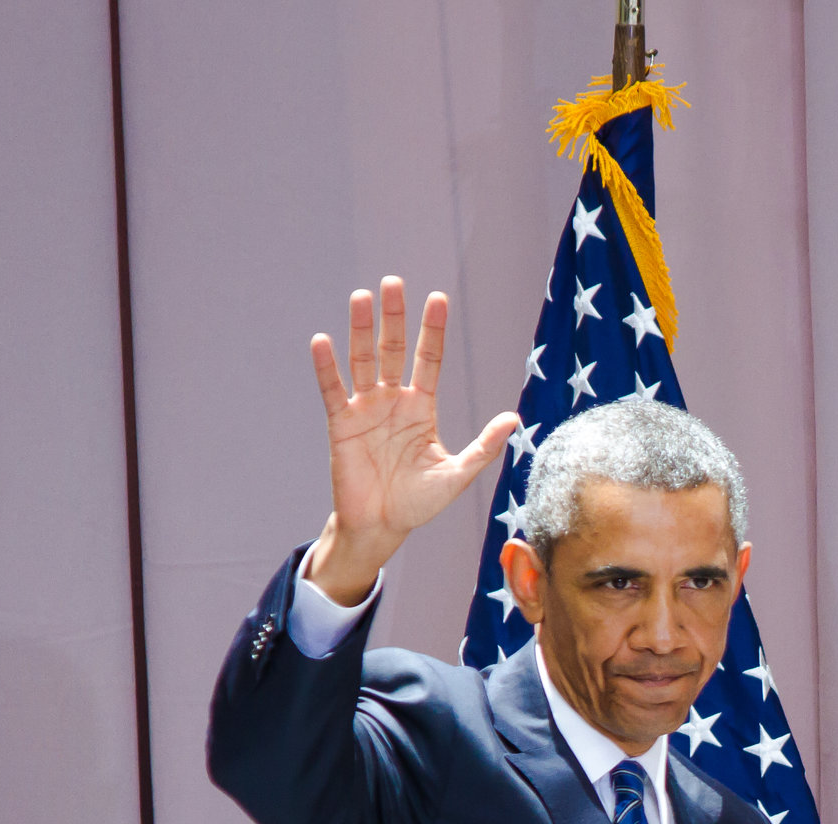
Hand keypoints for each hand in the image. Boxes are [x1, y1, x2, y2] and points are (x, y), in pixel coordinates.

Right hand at [304, 276, 519, 605]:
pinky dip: (327, 367)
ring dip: (361, 330)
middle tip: (393, 282)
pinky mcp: (341, 425)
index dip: (432, 330)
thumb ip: (484, 447)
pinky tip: (322, 341)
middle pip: (392, 350)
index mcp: (421, 408)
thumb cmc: (418, 503)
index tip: (438, 298)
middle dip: (393, 318)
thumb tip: (514, 419)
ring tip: (361, 297)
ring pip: (362, 362)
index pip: (428, 359)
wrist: (381, 527)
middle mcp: (392, 401)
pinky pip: (333, 391)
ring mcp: (365, 410)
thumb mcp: (457, 475)